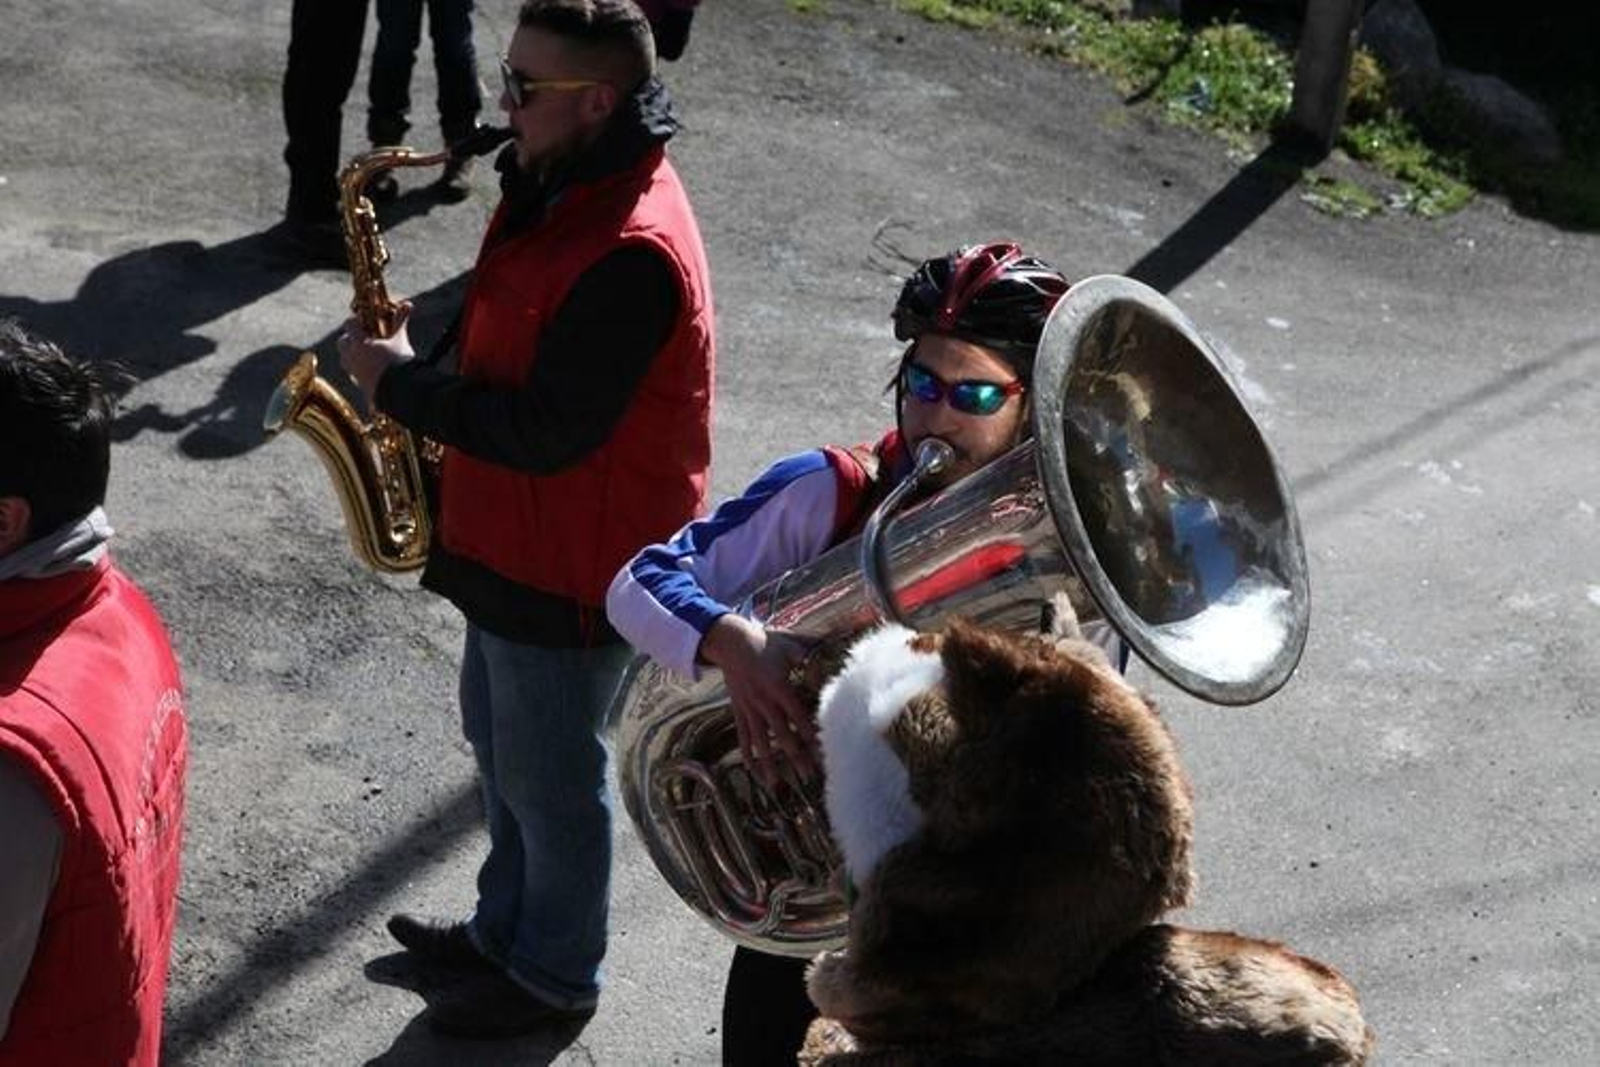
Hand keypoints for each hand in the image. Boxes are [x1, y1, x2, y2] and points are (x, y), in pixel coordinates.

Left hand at [337, 302, 415, 405]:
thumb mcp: (400, 340)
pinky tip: (373, 369)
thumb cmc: (398, 362)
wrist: (398, 391)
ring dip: (353, 354)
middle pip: (342, 342)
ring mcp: (353, 371)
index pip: (349, 324)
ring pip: (345, 358)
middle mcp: (351, 356)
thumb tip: (408, 303)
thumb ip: (401, 322)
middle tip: (366, 338)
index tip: (366, 322)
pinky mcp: (358, 384)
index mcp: (359, 342)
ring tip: (369, 354)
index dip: (357, 321)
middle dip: (351, 338)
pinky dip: (359, 368)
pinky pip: (353, 372)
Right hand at [698, 614, 818, 787]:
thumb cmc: (766, 642)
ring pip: (760, 741)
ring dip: (769, 763)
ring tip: (776, 784)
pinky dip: (747, 753)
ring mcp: (749, 708)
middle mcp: (763, 701)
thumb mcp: (790, 644)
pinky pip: (743, 735)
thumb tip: (828, 665)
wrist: (732, 642)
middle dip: (795, 757)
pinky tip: (752, 770)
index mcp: (779, 687)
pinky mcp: (738, 710)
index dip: (810, 736)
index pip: (798, 717)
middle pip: (782, 735)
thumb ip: (809, 657)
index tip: (821, 753)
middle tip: (807, 776)